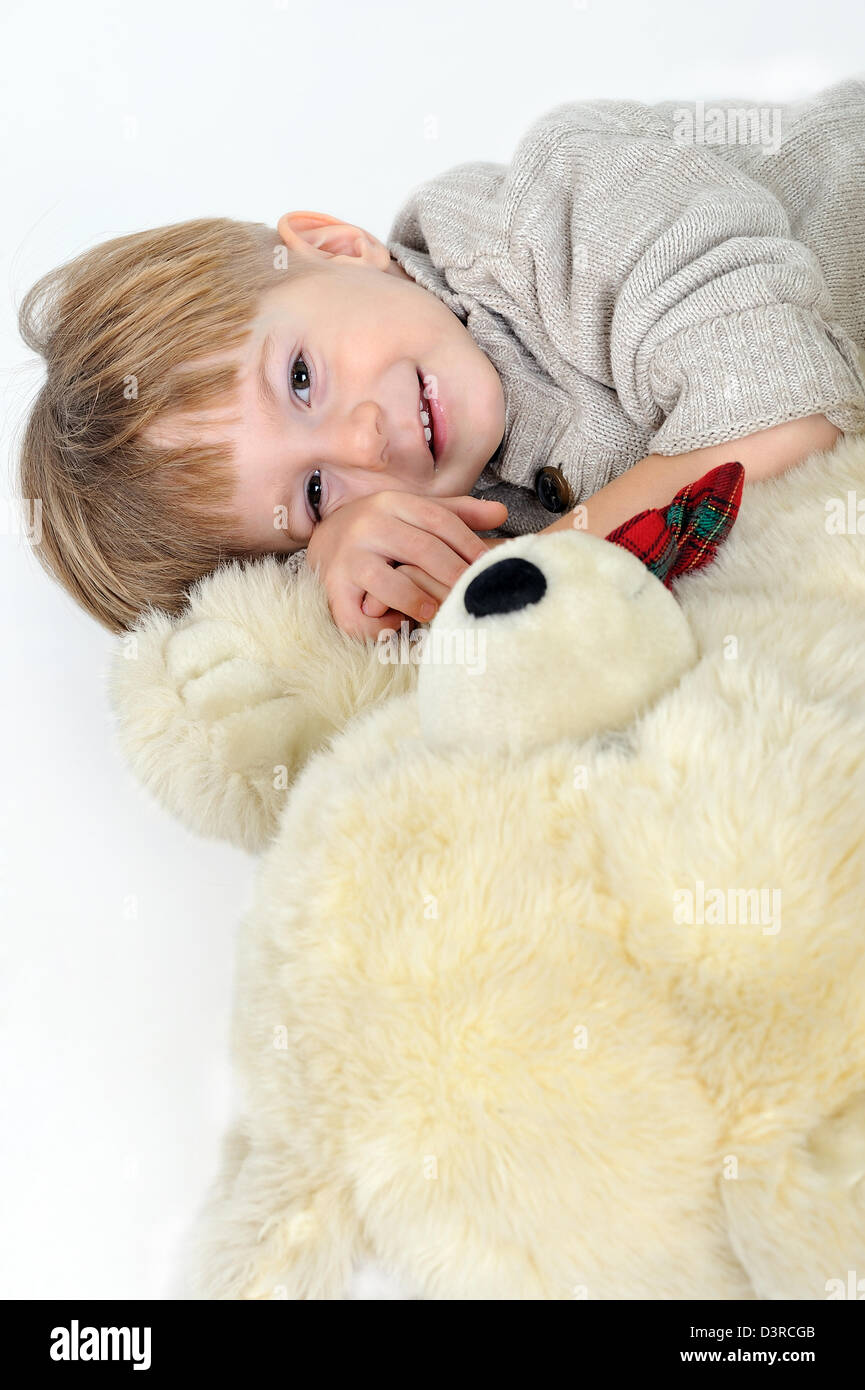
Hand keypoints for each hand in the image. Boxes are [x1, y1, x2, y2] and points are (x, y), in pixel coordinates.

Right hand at [305, 490, 507, 638]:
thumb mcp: (415, 514)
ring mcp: (348, 559)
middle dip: (451, 574)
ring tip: (436, 613)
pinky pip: (358, 616)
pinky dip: (380, 626)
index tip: (488, 565)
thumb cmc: (384, 530)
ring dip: (415, 600)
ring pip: (385, 582)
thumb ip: (457, 513)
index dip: (468, 544)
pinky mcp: (333, 591)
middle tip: (473, 593)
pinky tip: (399, 626)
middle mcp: (368, 526)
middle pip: (419, 549)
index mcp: (393, 503)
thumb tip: (501, 514)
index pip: (438, 520)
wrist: (325, 539)